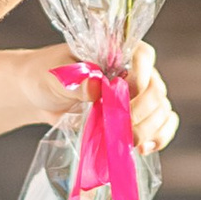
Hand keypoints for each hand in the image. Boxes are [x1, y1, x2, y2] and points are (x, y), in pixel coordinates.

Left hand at [28, 39, 177, 152]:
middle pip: (155, 89)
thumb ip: (75, 81)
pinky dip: (159, 136)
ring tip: (132, 143)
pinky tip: (145, 148)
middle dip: (142, 112)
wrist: (39, 96)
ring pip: (161, 109)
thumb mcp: (55, 75)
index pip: (143, 57)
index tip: (123, 95)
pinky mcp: (135, 118)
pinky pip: (161, 125)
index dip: (139, 78)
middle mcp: (133, 71)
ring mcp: (137, 96)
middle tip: (124, 128)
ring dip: (151, 128)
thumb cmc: (46, 75)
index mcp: (117, 51)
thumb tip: (96, 85)